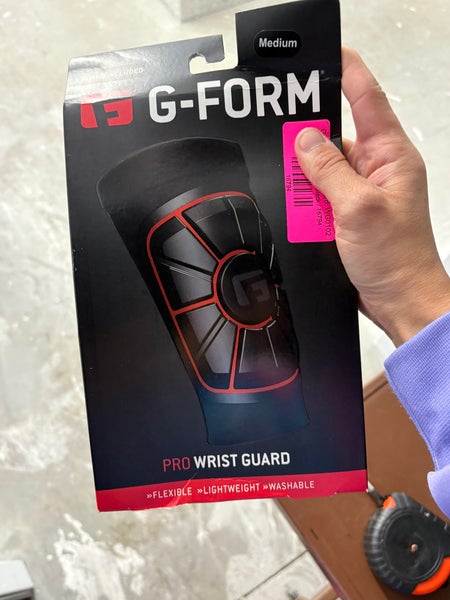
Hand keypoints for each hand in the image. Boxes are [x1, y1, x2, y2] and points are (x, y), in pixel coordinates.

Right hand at [294, 47, 449, 345]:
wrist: (401, 300)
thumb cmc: (395, 256)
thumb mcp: (358, 207)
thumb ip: (328, 170)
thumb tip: (304, 139)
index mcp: (391, 155)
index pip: (368, 100)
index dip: (348, 73)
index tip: (328, 54)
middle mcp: (377, 169)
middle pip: (335, 138)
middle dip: (309, 144)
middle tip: (285, 150)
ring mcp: (361, 193)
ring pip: (322, 170)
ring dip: (306, 184)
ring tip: (300, 200)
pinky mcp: (349, 214)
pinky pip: (320, 197)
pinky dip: (308, 204)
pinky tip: (301, 216)